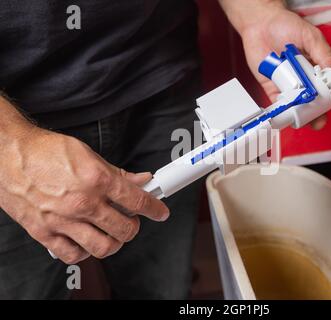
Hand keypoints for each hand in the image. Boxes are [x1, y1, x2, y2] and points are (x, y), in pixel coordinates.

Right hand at [0, 127, 168, 263]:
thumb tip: (140, 180)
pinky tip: (86, 239)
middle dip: (134, 226)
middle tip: (132, 220)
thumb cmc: (45, 151)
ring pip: (103, 247)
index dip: (155, 208)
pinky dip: (84, 251)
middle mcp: (83, 202)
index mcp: (97, 179)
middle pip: (125, 229)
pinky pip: (73, 254)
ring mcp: (63, 220)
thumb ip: (117, 172)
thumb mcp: (88, 154)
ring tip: (113, 232)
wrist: (8, 154)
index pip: (137, 200)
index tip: (160, 212)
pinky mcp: (45, 232)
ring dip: (114, 242)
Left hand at [239, 4, 330, 128]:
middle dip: (319, 113)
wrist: (260, 24)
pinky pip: (278, 103)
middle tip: (320, 119)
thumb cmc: (285, 25)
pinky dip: (282, 111)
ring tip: (306, 121)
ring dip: (302, 115)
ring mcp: (289, 84)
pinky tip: (287, 116)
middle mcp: (305, 79)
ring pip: (298, 105)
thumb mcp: (311, 36)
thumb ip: (323, 54)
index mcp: (318, 67)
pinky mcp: (272, 88)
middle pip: (316, 100)